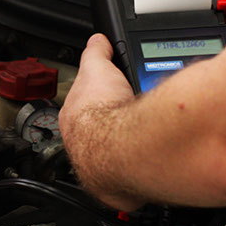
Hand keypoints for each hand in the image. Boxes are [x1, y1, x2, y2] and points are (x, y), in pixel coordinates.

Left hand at [60, 34, 141, 209]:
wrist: (118, 150)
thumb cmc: (102, 114)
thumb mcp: (97, 69)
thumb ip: (96, 53)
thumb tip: (98, 40)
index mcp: (74, 119)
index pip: (85, 109)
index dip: (101, 103)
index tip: (114, 100)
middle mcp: (84, 145)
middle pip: (103, 131)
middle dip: (117, 124)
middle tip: (136, 114)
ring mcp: (102, 166)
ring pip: (118, 152)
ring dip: (130, 144)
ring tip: (147, 131)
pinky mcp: (121, 185)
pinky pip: (133, 174)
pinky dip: (141, 165)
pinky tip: (151, 155)